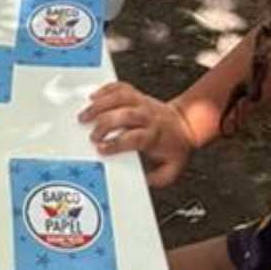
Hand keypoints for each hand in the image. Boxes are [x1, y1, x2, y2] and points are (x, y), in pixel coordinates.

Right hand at [78, 83, 198, 186]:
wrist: (185, 124)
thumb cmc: (175, 146)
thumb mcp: (171, 168)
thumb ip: (157, 179)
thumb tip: (141, 182)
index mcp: (154, 135)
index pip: (133, 137)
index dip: (116, 143)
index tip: (101, 148)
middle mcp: (147, 117)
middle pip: (124, 115)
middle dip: (104, 125)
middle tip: (92, 136)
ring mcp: (142, 103)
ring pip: (120, 98)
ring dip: (100, 105)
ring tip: (85, 115)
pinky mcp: (137, 95)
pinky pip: (121, 87)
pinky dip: (106, 89)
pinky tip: (94, 96)